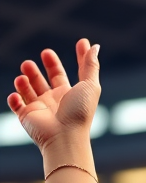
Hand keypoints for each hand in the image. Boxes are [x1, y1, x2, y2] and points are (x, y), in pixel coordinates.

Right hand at [7, 39, 100, 153]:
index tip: (47, 52)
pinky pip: (16, 106)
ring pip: (26, 91)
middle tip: (30, 62)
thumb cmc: (79, 112)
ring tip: (23, 76)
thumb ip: (90, 65)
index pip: (59, 75)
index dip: (54, 63)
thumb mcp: (90, 85)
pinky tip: (16, 94)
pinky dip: (14, 98)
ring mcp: (39, 110)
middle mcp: (53, 102)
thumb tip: (94, 46)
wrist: (65, 136)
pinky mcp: (27, 117)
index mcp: (67, 95)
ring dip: (23, 81)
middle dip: (34, 70)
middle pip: (40, 82)